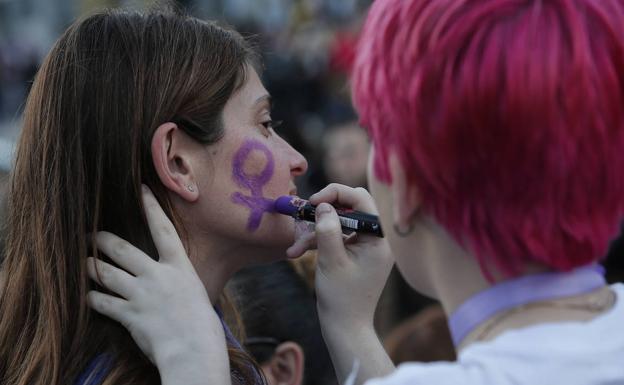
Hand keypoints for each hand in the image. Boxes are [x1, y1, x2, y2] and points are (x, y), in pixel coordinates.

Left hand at [86, 186, 229, 384]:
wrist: (194, 349)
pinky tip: (87, 296)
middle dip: (102, 240)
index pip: (163, 229)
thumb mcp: (197, 294)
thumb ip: (181, 283)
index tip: (141, 188)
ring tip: (83, 263)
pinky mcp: (129, 315)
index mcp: (178, 267)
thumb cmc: (202, 326)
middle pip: (122, 249)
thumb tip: (174, 280)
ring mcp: (141, 294)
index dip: (151, 207)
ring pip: (107, 273)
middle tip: (90, 234)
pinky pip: (103, 302)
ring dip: (91, 267)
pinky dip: (93, 298)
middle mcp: (157, 275)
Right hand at [290, 184, 393, 328]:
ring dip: (314, 232)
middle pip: (350, 207)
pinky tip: (296, 253)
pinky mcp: (354, 254)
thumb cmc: (341, 298)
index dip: (336, 194)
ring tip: (294, 248)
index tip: (313, 202)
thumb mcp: (331, 260)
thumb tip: (323, 205)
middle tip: (304, 214)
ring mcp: (365, 246)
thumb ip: (328, 230)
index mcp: (379, 239)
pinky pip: (336, 237)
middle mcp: (376, 239)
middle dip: (323, 211)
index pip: (361, 200)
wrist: (345, 328)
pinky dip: (317, 242)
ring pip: (338, 223)